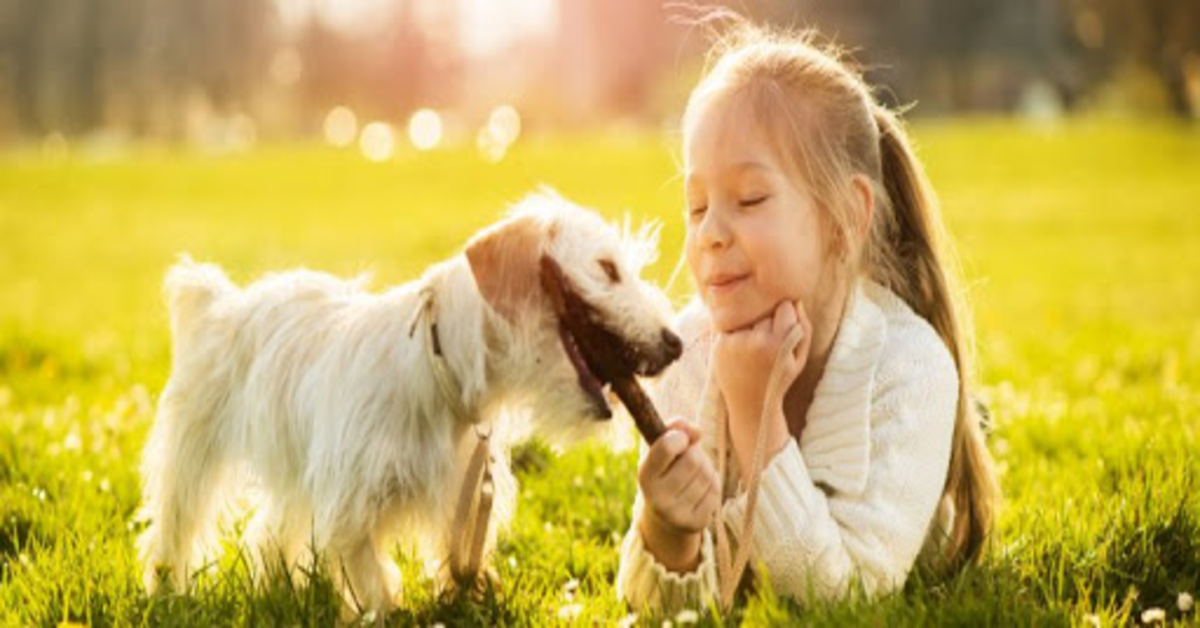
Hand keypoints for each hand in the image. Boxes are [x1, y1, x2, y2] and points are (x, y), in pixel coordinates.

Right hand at [637, 419, 720, 570]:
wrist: (665, 518)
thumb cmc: (665, 473)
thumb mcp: (661, 450)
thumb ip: (675, 429)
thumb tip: (696, 431)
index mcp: (645, 475)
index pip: (666, 447)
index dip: (679, 437)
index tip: (680, 439)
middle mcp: (657, 497)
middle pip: (693, 460)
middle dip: (696, 454)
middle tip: (689, 459)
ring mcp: (676, 514)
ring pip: (707, 475)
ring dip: (706, 468)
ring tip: (695, 474)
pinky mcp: (695, 523)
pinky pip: (715, 491)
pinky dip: (713, 484)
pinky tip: (701, 489)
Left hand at [713, 300, 811, 479]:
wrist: (750, 405)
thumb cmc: (778, 379)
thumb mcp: (799, 358)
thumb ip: (804, 327)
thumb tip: (795, 299)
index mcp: (779, 344)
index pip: (785, 306)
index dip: (786, 316)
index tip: (785, 329)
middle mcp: (756, 341)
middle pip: (765, 310)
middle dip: (768, 321)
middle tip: (768, 344)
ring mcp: (735, 342)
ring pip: (748, 315)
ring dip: (751, 325)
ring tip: (753, 349)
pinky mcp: (720, 344)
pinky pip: (732, 324)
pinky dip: (736, 333)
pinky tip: (740, 352)